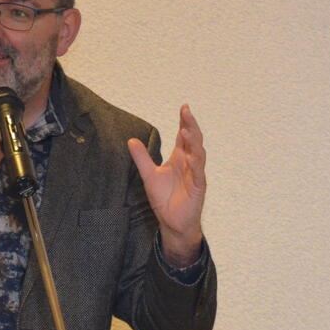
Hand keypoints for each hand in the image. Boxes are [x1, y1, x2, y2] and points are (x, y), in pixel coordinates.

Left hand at [127, 104, 206, 266]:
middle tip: (186, 112)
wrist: (172, 222)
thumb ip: (142, 158)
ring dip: (194, 143)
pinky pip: (199, 175)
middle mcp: (190, 164)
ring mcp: (196, 175)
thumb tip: (131, 140)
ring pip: (199, 155)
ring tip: (187, 131)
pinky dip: (196, 165)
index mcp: (180, 158)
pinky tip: (192, 156)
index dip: (184, 122)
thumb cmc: (165, 199)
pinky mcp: (198, 188)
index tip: (184, 108)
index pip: (184, 137)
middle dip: (191, 126)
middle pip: (194, 141)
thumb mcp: (149, 175)